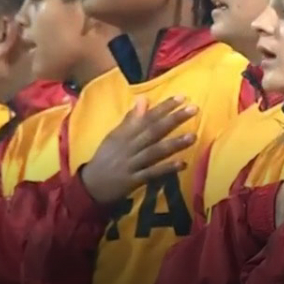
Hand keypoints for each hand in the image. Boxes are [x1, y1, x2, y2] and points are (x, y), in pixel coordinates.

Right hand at [81, 96, 198, 204]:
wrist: (90, 185)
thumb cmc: (105, 158)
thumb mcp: (114, 136)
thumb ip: (130, 119)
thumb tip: (143, 98)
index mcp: (124, 134)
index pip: (146, 117)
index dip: (164, 107)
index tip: (181, 97)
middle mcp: (129, 146)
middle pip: (153, 131)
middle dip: (173, 119)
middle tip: (193, 109)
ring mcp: (132, 163)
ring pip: (154, 151)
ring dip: (174, 144)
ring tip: (193, 137)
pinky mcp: (134, 180)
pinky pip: (152, 173)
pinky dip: (167, 168)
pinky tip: (182, 164)